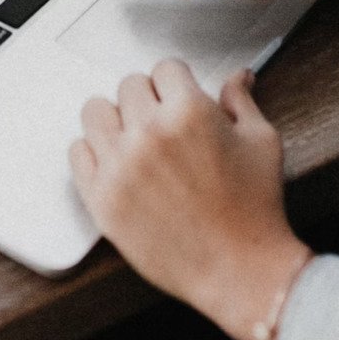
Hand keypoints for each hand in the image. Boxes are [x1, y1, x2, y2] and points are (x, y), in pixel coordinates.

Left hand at [70, 60, 310, 339]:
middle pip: (129, 86)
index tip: (180, 98)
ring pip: (95, 111)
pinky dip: (95, 153)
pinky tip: (118, 164)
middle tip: (164, 124)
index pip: (165, 68)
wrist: (240, 271)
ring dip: (116, 120)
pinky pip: (78, 152)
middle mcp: (149, 133)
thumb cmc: (255, 209)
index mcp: (189, 111)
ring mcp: (120, 166)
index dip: (177, 83)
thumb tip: (238, 76)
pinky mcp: (101, 199)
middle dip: (149, 99)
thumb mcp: (261, 142)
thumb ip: (241, 102)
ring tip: (135, 139)